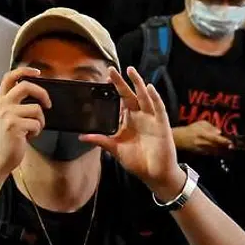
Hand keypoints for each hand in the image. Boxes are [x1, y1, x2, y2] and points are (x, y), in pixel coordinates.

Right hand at [0, 68, 49, 175]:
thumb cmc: (7, 138)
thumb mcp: (6, 116)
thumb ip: (15, 103)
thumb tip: (36, 94)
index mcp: (0, 100)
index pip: (10, 77)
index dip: (24, 71)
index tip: (37, 72)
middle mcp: (2, 104)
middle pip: (26, 86)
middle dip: (42, 93)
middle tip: (48, 104)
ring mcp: (7, 114)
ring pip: (36, 109)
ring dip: (40, 121)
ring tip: (32, 130)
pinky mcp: (14, 126)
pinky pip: (37, 123)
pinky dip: (37, 131)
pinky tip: (28, 137)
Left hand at [81, 66, 183, 195]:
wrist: (155, 175)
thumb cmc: (137, 161)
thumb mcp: (115, 149)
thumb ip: (101, 140)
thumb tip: (82, 137)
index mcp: (129, 120)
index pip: (120, 100)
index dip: (114, 89)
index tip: (105, 77)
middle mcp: (140, 117)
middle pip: (130, 95)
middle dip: (122, 82)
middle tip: (112, 69)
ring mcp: (151, 120)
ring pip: (145, 98)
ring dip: (139, 84)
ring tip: (131, 71)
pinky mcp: (162, 125)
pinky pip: (159, 109)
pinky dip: (155, 98)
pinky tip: (150, 88)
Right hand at [172, 120, 233, 154]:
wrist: (179, 138)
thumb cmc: (190, 129)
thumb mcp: (200, 123)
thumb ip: (210, 126)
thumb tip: (219, 132)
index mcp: (202, 133)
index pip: (215, 138)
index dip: (224, 141)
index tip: (231, 142)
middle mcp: (202, 142)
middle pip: (217, 146)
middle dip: (225, 147)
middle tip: (232, 146)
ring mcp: (201, 148)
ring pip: (215, 151)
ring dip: (223, 151)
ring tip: (228, 149)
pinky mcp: (201, 153)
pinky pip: (211, 153)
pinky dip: (217, 152)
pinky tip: (221, 151)